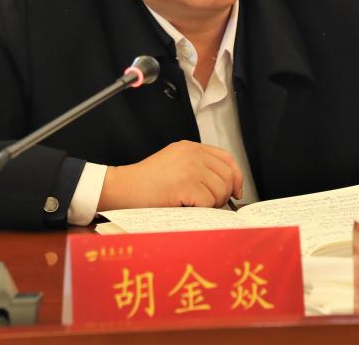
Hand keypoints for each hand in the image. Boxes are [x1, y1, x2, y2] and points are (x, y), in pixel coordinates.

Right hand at [97, 140, 243, 210]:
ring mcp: (190, 168)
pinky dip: (202, 210)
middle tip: (214, 204)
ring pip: (220, 190)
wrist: (122, 188)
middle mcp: (192, 154)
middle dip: (225, 194)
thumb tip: (225, 185)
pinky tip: (188, 208)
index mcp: (190, 147)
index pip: (226, 158)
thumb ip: (197, 167)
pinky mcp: (185, 184)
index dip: (236, 176)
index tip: (236, 191)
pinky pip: (208, 201)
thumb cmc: (145, 183)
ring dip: (213, 204)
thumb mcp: (173, 163)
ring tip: (196, 206)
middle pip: (227, 175)